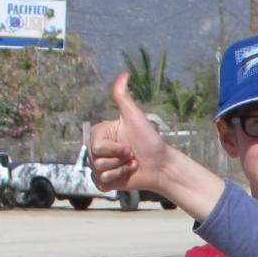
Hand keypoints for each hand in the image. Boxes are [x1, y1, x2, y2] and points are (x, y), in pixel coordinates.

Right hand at [90, 73, 165, 193]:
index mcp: (101, 134)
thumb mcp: (135, 117)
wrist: (161, 167)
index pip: (96, 146)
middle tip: (132, 157)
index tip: (129, 147)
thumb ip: (123, 97)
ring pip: (98, 172)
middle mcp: (99, 149)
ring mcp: (101, 165)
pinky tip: (127, 176)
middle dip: (118, 161)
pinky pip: (100, 183)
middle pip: (95, 160)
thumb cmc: (150, 142)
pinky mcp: (105, 180)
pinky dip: (115, 181)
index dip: (114, 150)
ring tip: (132, 166)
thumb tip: (124, 74)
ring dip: (119, 171)